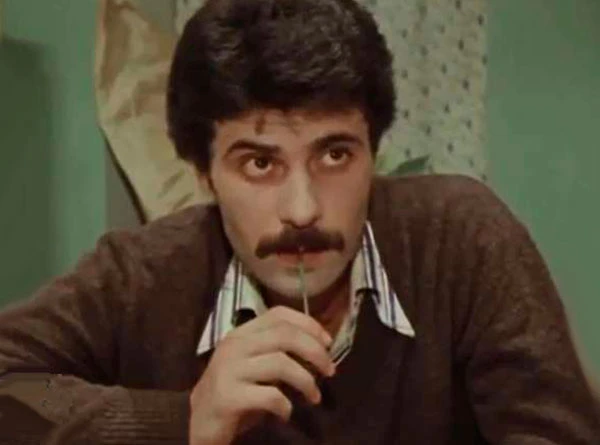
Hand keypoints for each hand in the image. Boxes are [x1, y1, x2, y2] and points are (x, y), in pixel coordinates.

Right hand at [188, 306, 335, 444]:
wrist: (197, 421)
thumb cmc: (233, 391)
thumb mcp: (254, 365)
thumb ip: (278, 352)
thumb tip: (319, 348)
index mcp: (242, 333)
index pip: (279, 314)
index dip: (309, 324)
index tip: (328, 342)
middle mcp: (234, 345)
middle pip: (285, 335)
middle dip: (315, 352)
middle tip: (330, 371)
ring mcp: (229, 369)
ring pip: (281, 363)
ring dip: (306, 381)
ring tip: (314, 397)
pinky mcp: (228, 396)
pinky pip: (270, 395)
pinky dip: (286, 405)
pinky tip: (286, 413)